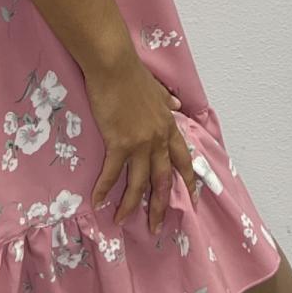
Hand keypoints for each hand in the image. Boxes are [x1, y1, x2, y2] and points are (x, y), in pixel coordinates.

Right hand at [87, 59, 198, 235]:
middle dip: (159, 206)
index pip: (183, 160)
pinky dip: (105, 189)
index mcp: (168, 127)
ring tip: (123, 221)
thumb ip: (167, 101)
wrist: (114, 66)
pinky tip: (98, 202)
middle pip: (163, 180)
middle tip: (156, 226)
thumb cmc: (132, 74)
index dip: (189, 181)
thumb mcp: (156, 88)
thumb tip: (178, 105)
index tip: (193, 200)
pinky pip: (113, 173)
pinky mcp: (120, 143)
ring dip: (131, 205)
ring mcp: (140, 143)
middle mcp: (158, 139)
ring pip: (139, 183)